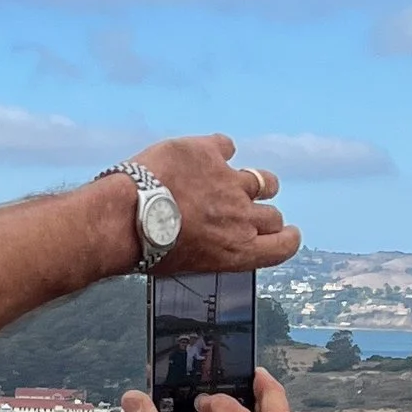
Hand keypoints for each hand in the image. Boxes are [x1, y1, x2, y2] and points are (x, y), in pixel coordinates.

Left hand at [124, 137, 301, 277]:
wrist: (125, 217)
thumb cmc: (145, 249)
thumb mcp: (183, 265)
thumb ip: (208, 250)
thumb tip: (205, 242)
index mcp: (238, 251)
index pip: (283, 246)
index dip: (287, 238)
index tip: (286, 233)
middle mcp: (242, 217)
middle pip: (272, 215)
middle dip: (260, 214)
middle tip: (241, 212)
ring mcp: (229, 182)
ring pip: (261, 180)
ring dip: (252, 183)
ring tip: (231, 182)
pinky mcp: (208, 153)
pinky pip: (225, 145)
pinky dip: (218, 150)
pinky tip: (204, 154)